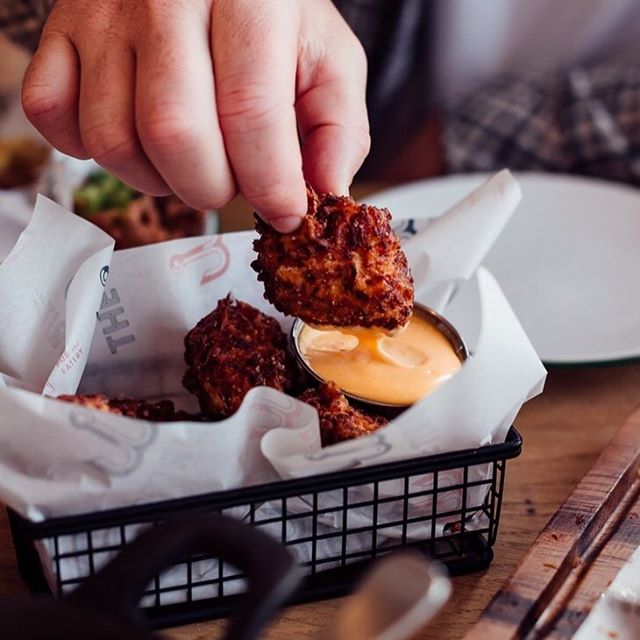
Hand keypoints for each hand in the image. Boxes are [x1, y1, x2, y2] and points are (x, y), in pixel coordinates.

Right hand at [22, 0, 369, 230]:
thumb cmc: (269, 17)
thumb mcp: (328, 59)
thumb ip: (339, 126)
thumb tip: (327, 191)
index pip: (251, 112)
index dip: (271, 183)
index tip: (285, 213)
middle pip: (174, 134)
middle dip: (212, 189)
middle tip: (233, 185)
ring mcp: (103, 14)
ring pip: (113, 140)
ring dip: (157, 180)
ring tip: (189, 162)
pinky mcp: (61, 32)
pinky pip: (55, 117)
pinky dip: (92, 151)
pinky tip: (135, 138)